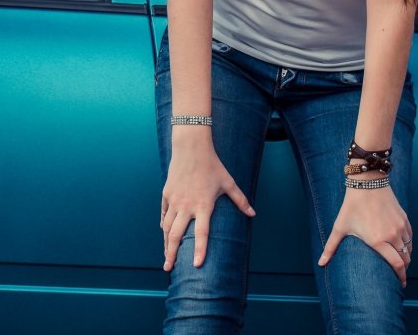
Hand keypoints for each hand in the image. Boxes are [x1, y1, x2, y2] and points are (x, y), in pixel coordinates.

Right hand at [159, 131, 255, 270]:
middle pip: (176, 235)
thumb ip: (240, 200)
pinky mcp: (167, 194)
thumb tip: (253, 214)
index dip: (200, 250)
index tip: (197, 265)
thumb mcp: (229, 183)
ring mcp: (174, 200)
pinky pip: (164, 214)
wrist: (191, 148)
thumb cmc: (212, 165)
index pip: (201, 233)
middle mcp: (186, 205)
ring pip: (167, 227)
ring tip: (166, 257)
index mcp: (203, 205)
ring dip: (166, 243)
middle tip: (169, 268)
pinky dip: (164, 226)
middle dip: (172, 254)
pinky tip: (165, 234)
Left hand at [317, 183, 411, 287]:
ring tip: (400, 262)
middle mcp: (392, 235)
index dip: (400, 277)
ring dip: (406, 257)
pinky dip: (408, 244)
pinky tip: (402, 246)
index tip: (401, 284)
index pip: (396, 264)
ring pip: (409, 248)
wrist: (367, 183)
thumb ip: (331, 247)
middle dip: (404, 270)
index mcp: (378, 241)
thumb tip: (321, 263)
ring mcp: (400, 227)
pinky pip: (410, 237)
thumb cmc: (351, 206)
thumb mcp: (340, 227)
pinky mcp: (404, 218)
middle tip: (399, 275)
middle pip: (405, 259)